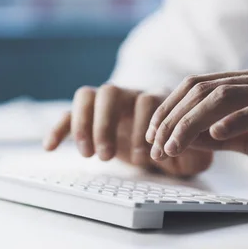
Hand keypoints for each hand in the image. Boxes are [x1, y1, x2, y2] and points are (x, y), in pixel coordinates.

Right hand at [44, 85, 212, 176]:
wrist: (166, 141)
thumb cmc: (180, 145)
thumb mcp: (194, 151)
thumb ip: (197, 150)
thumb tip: (187, 147)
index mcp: (157, 99)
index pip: (147, 100)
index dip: (143, 126)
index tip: (143, 157)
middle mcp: (131, 95)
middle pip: (112, 92)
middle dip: (106, 124)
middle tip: (107, 157)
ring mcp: (108, 105)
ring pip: (88, 96)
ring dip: (84, 124)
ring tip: (88, 155)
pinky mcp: (90, 117)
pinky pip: (68, 114)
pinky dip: (59, 128)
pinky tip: (50, 147)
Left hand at [146, 69, 247, 197]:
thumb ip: (219, 137)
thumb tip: (182, 138)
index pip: (196, 87)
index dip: (168, 110)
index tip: (152, 138)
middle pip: (204, 88)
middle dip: (173, 118)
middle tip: (157, 147)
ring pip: (226, 96)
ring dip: (193, 122)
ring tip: (175, 145)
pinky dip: (238, 119)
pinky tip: (218, 134)